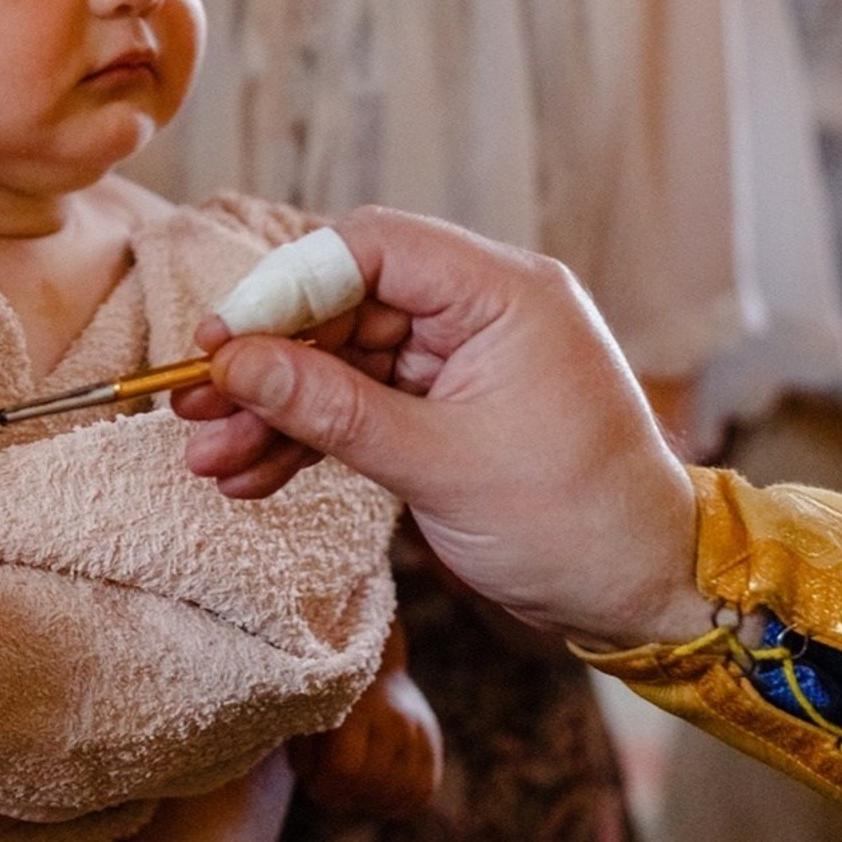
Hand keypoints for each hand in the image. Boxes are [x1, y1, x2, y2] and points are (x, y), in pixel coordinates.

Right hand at [175, 207, 709, 651]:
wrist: (645, 594)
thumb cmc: (574, 522)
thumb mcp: (438, 464)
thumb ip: (331, 408)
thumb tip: (235, 363)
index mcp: (503, 292)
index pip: (371, 247)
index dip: (286, 286)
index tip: (222, 340)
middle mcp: (482, 308)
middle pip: (344, 306)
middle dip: (268, 363)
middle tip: (195, 405)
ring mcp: (463, 358)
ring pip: (343, 362)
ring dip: (278, 411)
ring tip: (210, 459)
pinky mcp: (449, 404)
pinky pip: (364, 404)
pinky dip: (312, 438)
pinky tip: (254, 476)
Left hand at [290, 622, 441, 819]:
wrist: (371, 656)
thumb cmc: (327, 689)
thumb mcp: (306, 710)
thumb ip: (304, 750)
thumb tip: (314, 786)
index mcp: (358, 705)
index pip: (345, 769)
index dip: (325, 787)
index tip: (314, 785)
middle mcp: (396, 718)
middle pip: (372, 784)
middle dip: (346, 796)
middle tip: (331, 790)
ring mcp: (420, 731)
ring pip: (401, 793)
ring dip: (373, 801)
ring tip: (354, 791)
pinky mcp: (432, 743)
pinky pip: (422, 790)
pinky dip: (399, 801)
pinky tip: (379, 793)